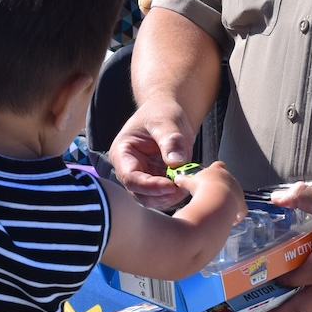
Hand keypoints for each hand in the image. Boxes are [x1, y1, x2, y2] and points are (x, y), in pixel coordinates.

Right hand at [108, 96, 197, 210]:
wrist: (167, 114)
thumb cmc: (161, 112)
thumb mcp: (166, 121)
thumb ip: (171, 140)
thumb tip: (176, 162)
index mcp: (122, 153)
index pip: (130, 177)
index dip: (149, 186)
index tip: (170, 185)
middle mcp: (129, 169)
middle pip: (140, 194)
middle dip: (161, 195)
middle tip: (183, 186)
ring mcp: (143, 177)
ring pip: (153, 199)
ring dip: (171, 196)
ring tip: (188, 182)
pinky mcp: (156, 182)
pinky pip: (165, 195)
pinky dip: (178, 193)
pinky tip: (189, 181)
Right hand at [174, 160, 247, 223]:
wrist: (215, 199)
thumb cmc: (202, 188)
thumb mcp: (190, 183)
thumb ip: (184, 181)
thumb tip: (177, 180)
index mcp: (217, 170)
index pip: (218, 166)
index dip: (216, 170)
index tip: (212, 176)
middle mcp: (230, 178)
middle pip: (228, 181)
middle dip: (222, 188)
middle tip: (213, 195)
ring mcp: (237, 191)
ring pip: (236, 195)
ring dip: (230, 201)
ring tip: (221, 209)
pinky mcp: (241, 203)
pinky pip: (241, 210)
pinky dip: (237, 215)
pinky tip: (232, 220)